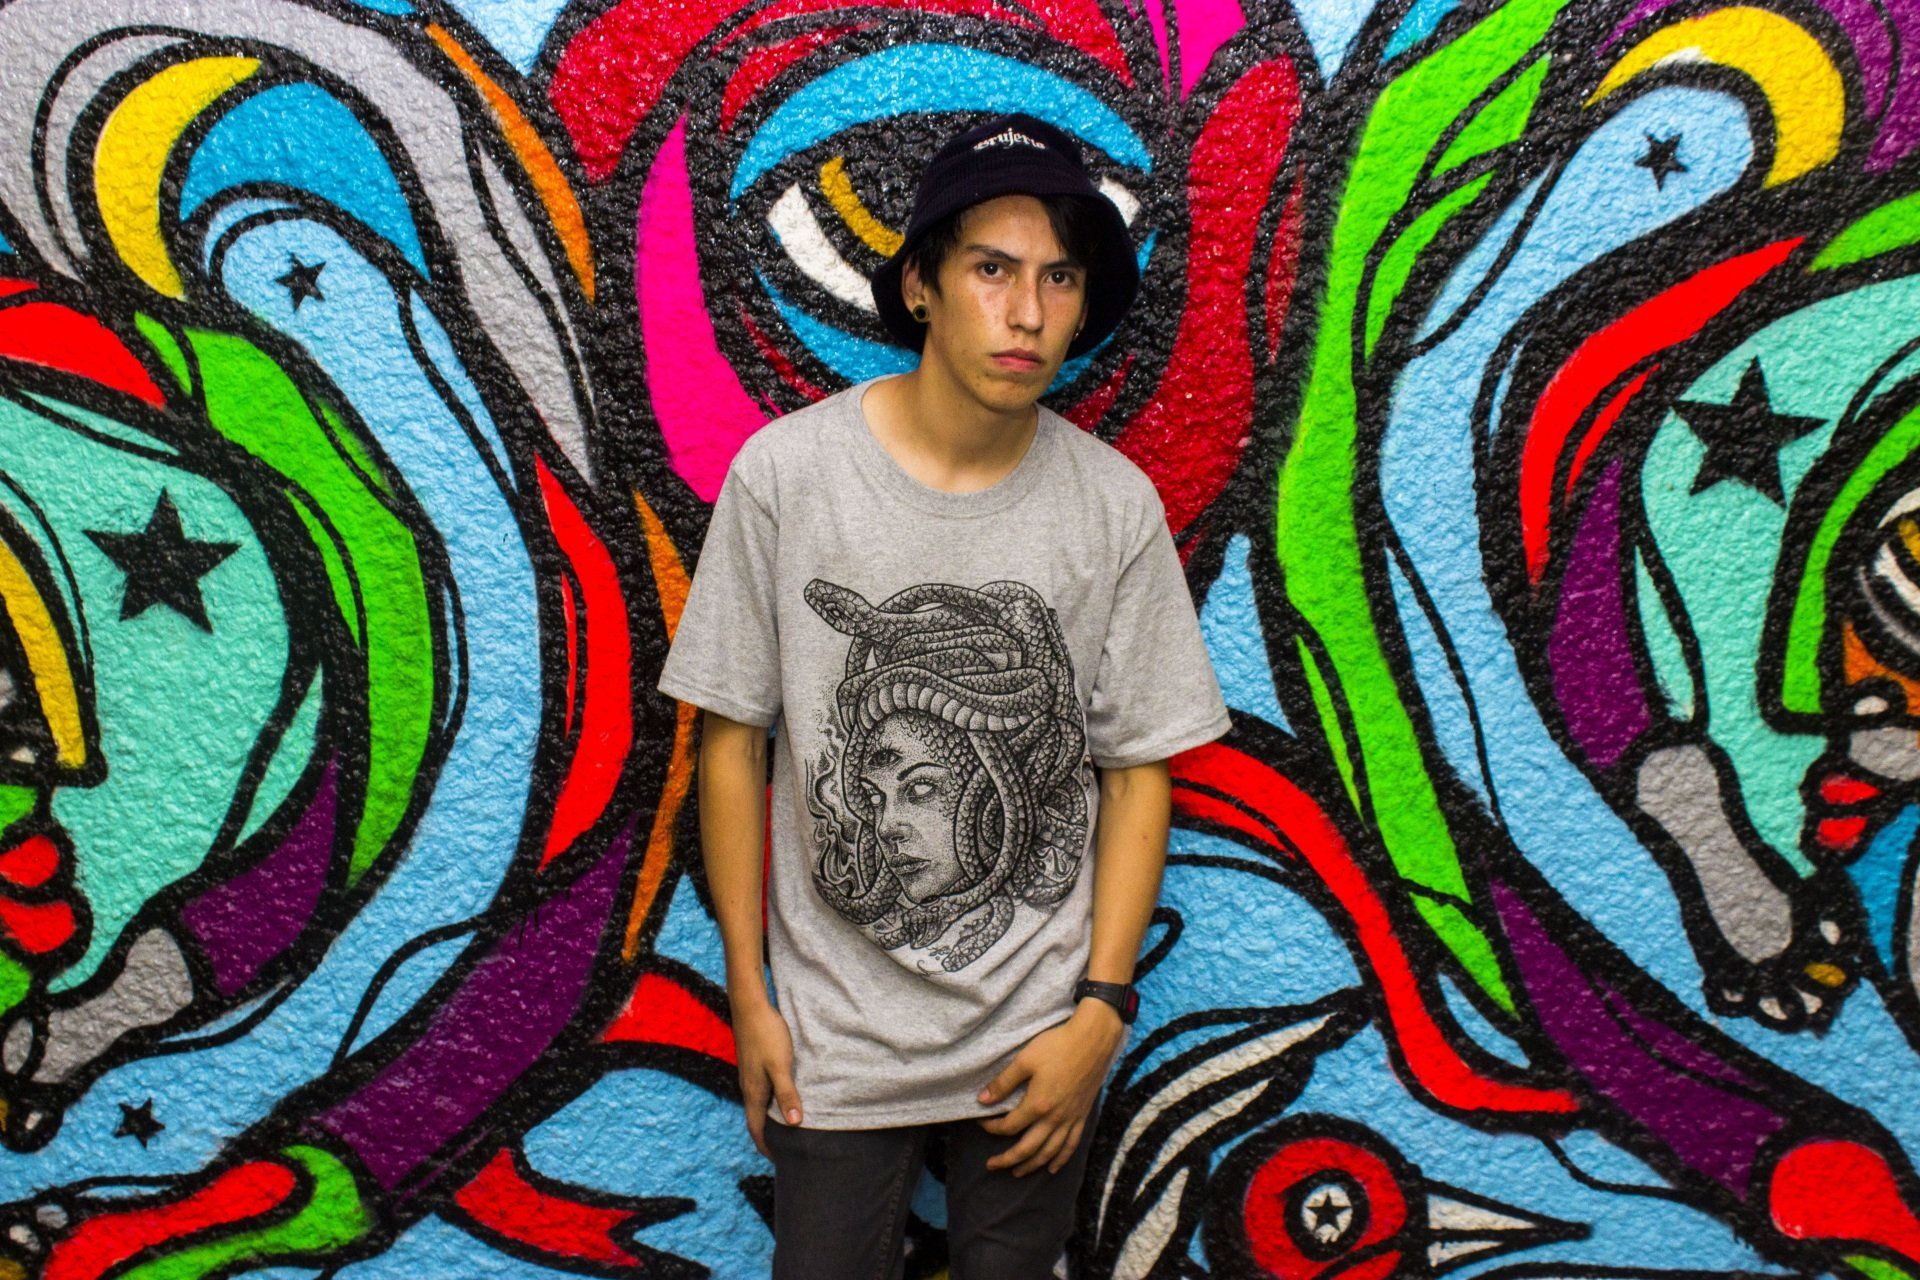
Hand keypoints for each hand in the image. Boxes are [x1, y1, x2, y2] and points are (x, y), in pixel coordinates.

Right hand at [732, 998, 801, 1156]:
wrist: (750, 1006)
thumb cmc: (767, 1035)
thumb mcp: (780, 1066)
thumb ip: (787, 1094)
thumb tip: (795, 1124)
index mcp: (753, 1092)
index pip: (756, 1129)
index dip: (767, 1147)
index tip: (780, 1161)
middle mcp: (749, 1087)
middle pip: (757, 1120)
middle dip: (769, 1137)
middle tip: (787, 1149)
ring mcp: (750, 1075)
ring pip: (760, 1105)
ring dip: (771, 1118)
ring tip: (788, 1127)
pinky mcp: (755, 1063)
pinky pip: (762, 1090)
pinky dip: (772, 1101)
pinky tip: (785, 1095)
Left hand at [976, 1000, 1124, 1175]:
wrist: (1092, 1040)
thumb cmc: (1057, 1046)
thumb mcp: (1025, 1060)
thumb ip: (1003, 1083)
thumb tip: (982, 1100)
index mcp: (1038, 1104)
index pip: (1009, 1126)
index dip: (992, 1127)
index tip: (981, 1122)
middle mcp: (1055, 1118)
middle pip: (1027, 1148)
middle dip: (1007, 1160)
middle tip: (992, 1166)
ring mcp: (1070, 1119)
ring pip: (1049, 1152)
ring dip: (1032, 1165)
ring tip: (1017, 1172)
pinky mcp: (1082, 1116)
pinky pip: (1071, 1145)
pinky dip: (1061, 1159)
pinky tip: (1053, 1168)